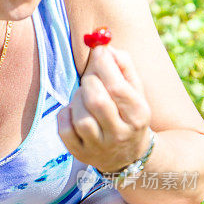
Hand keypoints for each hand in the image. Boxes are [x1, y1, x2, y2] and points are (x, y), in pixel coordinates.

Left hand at [57, 44, 151, 172]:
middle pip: (97, 101)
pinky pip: (65, 130)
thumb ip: (124, 66)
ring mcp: (99, 147)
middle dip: (89, 81)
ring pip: (80, 118)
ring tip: (84, 97)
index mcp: (138, 115)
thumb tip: (105, 48)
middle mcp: (120, 134)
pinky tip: (73, 112)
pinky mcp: (81, 153)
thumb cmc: (128, 113)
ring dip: (77, 99)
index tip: (98, 51)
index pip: (117, 87)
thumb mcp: (135, 91)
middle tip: (91, 78)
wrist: (127, 155)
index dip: (104, 65)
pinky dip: (64, 115)